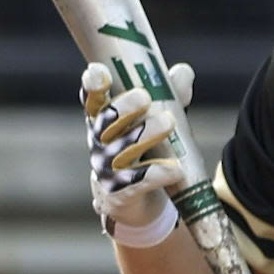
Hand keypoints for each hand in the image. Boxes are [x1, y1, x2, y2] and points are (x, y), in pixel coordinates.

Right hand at [80, 59, 192, 243]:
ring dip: (144, 135)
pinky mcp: (120, 194)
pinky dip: (157, 174)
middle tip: (144, 98)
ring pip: (122, 150)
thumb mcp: (154, 120)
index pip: (93, 101)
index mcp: (104, 122)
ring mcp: (106, 170)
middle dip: (124, 108)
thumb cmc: (142, 150)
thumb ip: (168, 94)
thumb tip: (182, 72)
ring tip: (167, 123)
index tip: (98, 72)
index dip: (92, 87)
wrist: (133, 201)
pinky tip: (175, 170)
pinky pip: (138, 182)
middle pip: (105, 122)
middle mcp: (100, 144)